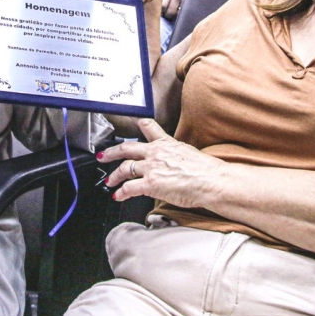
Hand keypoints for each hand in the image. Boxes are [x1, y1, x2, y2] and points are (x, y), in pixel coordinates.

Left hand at [97, 118, 222, 206]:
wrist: (211, 180)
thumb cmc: (205, 170)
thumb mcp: (187, 153)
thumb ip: (173, 154)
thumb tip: (169, 161)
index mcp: (166, 143)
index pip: (147, 126)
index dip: (134, 121)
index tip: (126, 119)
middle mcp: (155, 153)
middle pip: (127, 148)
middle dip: (111, 152)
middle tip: (103, 155)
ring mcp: (152, 168)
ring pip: (125, 168)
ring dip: (114, 176)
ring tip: (109, 181)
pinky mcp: (151, 184)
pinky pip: (129, 188)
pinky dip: (121, 193)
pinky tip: (118, 196)